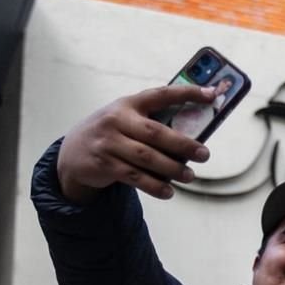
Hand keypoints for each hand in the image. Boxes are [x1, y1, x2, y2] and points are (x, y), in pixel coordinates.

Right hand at [57, 85, 215, 201]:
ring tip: (190, 176)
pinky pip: (134, 177)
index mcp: (128, 104)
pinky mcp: (103, 164)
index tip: (211, 94)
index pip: (161, 94)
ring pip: (146, 157)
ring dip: (172, 169)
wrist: (72, 154)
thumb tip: (194, 137)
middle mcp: (116, 120)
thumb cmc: (113, 134)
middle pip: (155, 133)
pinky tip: (168, 191)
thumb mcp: (126, 120)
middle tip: (204, 155)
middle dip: (183, 144)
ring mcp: (108, 143)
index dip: (187, 93)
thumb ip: (153, 123)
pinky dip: (154, 186)